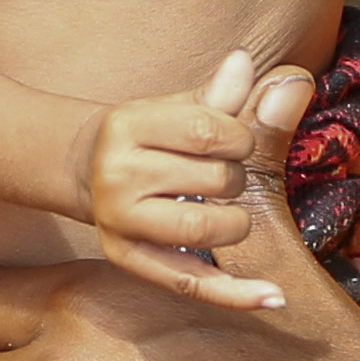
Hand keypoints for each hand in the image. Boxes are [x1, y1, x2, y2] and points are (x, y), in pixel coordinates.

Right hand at [82, 54, 307, 308]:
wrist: (84, 168)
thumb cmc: (147, 135)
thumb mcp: (174, 107)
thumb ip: (219, 94)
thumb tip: (246, 63)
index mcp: (128, 125)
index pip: (209, 130)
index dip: (241, 138)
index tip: (235, 142)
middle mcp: (117, 174)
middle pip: (215, 180)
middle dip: (236, 178)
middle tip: (221, 176)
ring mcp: (119, 221)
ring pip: (205, 229)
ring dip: (235, 221)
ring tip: (225, 212)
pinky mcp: (127, 259)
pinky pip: (191, 282)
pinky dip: (237, 294)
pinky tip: (275, 298)